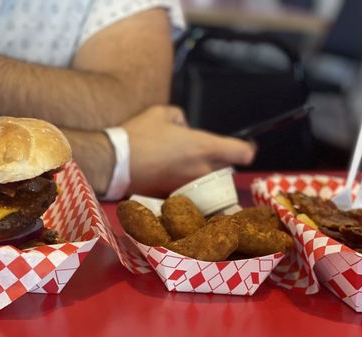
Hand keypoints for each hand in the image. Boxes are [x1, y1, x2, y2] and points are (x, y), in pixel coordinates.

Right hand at [123, 105, 255, 196]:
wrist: (114, 163)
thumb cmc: (138, 135)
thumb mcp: (161, 113)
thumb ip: (180, 118)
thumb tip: (183, 128)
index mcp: (204, 147)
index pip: (243, 153)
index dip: (247, 149)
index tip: (243, 147)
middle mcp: (201, 170)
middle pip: (228, 170)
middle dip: (223, 163)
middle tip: (209, 155)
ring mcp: (189, 187)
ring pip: (210, 184)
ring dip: (206, 177)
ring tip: (188, 167)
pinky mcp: (175, 198)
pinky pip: (190, 194)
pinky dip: (186, 187)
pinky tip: (171, 178)